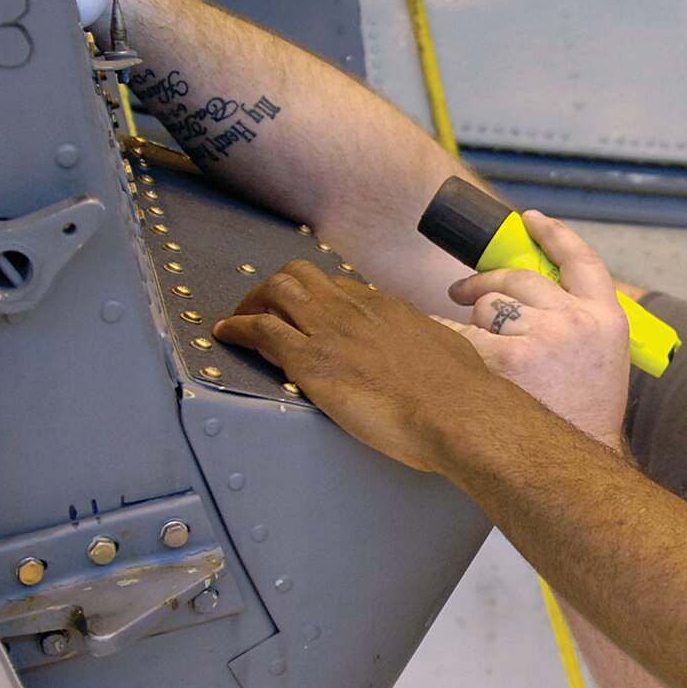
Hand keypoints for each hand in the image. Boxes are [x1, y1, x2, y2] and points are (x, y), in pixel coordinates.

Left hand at [213, 261, 497, 474]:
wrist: (456, 411)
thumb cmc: (461, 393)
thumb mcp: (447, 350)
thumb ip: (426, 345)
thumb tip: (430, 351)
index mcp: (387, 307)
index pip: (340, 287)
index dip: (316, 296)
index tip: (308, 311)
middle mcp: (355, 309)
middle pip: (301, 276)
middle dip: (275, 289)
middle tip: (264, 310)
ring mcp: (330, 331)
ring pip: (276, 291)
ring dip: (251, 302)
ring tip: (239, 320)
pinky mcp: (310, 361)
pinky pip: (260, 330)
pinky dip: (236, 328)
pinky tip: (225, 334)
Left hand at [444, 211, 630, 448]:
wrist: (573, 466)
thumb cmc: (583, 419)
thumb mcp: (604, 362)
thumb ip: (581, 324)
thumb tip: (541, 296)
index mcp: (606, 319)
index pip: (580, 259)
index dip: (554, 235)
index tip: (532, 221)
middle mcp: (575, 321)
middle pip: (519, 279)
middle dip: (487, 284)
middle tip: (462, 293)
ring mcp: (539, 338)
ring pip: (488, 306)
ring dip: (476, 325)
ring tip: (475, 352)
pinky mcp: (503, 359)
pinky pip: (460, 334)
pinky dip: (446, 342)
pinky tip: (439, 353)